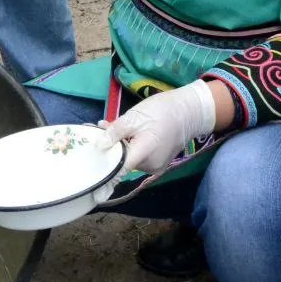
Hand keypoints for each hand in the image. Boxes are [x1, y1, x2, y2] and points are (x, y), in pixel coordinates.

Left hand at [100, 80, 216, 173]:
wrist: (190, 111)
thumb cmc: (162, 111)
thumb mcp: (134, 117)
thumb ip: (115, 132)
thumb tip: (98, 146)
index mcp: (143, 155)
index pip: (118, 169)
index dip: (103, 168)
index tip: (90, 167)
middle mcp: (149, 166)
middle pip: (122, 161)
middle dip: (109, 146)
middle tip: (98, 129)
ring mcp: (155, 166)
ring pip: (130, 158)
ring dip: (120, 145)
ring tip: (111, 126)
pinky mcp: (158, 162)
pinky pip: (139, 156)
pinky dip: (131, 146)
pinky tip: (128, 132)